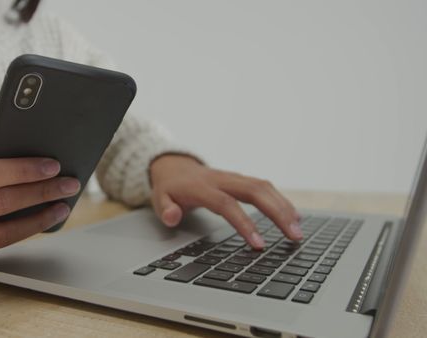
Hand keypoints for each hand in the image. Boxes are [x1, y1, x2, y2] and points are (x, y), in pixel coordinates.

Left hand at [149, 154, 300, 249]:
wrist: (174, 166)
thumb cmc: (170, 187)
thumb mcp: (160, 198)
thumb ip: (165, 209)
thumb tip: (173, 217)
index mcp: (202, 187)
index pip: (226, 205)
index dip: (244, 224)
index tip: (259, 245)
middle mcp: (222, 179)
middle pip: (255, 191)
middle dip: (277, 213)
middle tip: (294, 236)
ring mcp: (234, 177)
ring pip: (264, 186)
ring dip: (284, 207)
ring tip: (298, 230)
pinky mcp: (241, 180)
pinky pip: (265, 187)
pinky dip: (281, 200)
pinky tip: (294, 216)